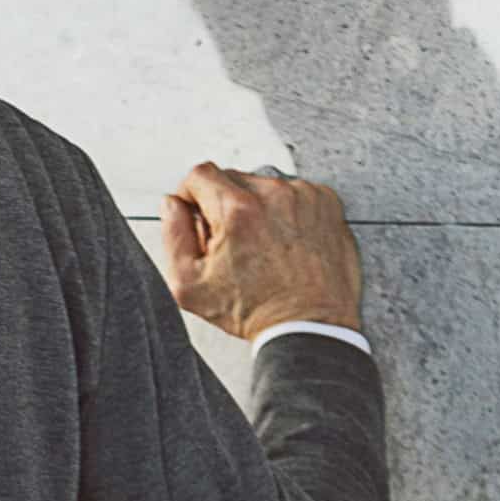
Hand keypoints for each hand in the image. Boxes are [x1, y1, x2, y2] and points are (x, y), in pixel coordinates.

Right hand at [161, 161, 363, 341]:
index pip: (200, 174)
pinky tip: (283, 242)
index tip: (198, 216)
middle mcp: (274, 195)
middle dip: (223, 205)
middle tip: (230, 243)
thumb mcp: (190, 284)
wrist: (309, 326)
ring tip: (261, 246)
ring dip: (256, 208)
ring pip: (263, 186)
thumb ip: (173, 235)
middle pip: (232, 178)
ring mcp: (304, 196)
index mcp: (237, 211)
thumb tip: (173, 205)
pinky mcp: (326, 202)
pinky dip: (285, 211)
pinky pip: (293, 193)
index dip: (190, 196)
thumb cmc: (255, 310)